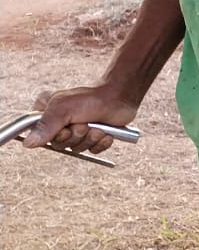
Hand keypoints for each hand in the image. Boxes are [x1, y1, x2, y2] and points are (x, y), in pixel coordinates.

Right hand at [22, 87, 138, 154]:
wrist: (118, 99)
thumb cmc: (89, 99)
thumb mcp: (63, 109)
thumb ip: (45, 127)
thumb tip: (27, 144)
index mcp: (46, 112)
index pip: (38, 133)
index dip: (53, 135)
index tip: (64, 129)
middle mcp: (59, 123)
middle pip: (59, 144)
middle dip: (74, 136)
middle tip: (83, 124)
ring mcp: (76, 131)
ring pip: (76, 148)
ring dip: (89, 139)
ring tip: (96, 127)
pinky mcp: (93, 138)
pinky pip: (92, 151)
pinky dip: (100, 143)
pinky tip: (105, 133)